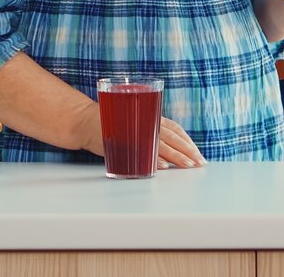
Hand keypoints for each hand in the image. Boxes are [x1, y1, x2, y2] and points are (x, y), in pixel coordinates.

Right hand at [71, 103, 204, 168]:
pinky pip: (142, 150)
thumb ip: (148, 133)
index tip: (197, 154)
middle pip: (171, 137)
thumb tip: (168, 153)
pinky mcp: (123, 140)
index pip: (175, 129)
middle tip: (199, 163)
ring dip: (175, 156)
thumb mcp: (132, 124)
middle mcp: (144, 122)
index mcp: (149, 117)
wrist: (84, 122)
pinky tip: (164, 166)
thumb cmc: (110, 124)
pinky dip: (155, 158)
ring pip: (161, 144)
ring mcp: (134, 131)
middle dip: (187, 151)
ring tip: (187, 165)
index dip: (187, 141)